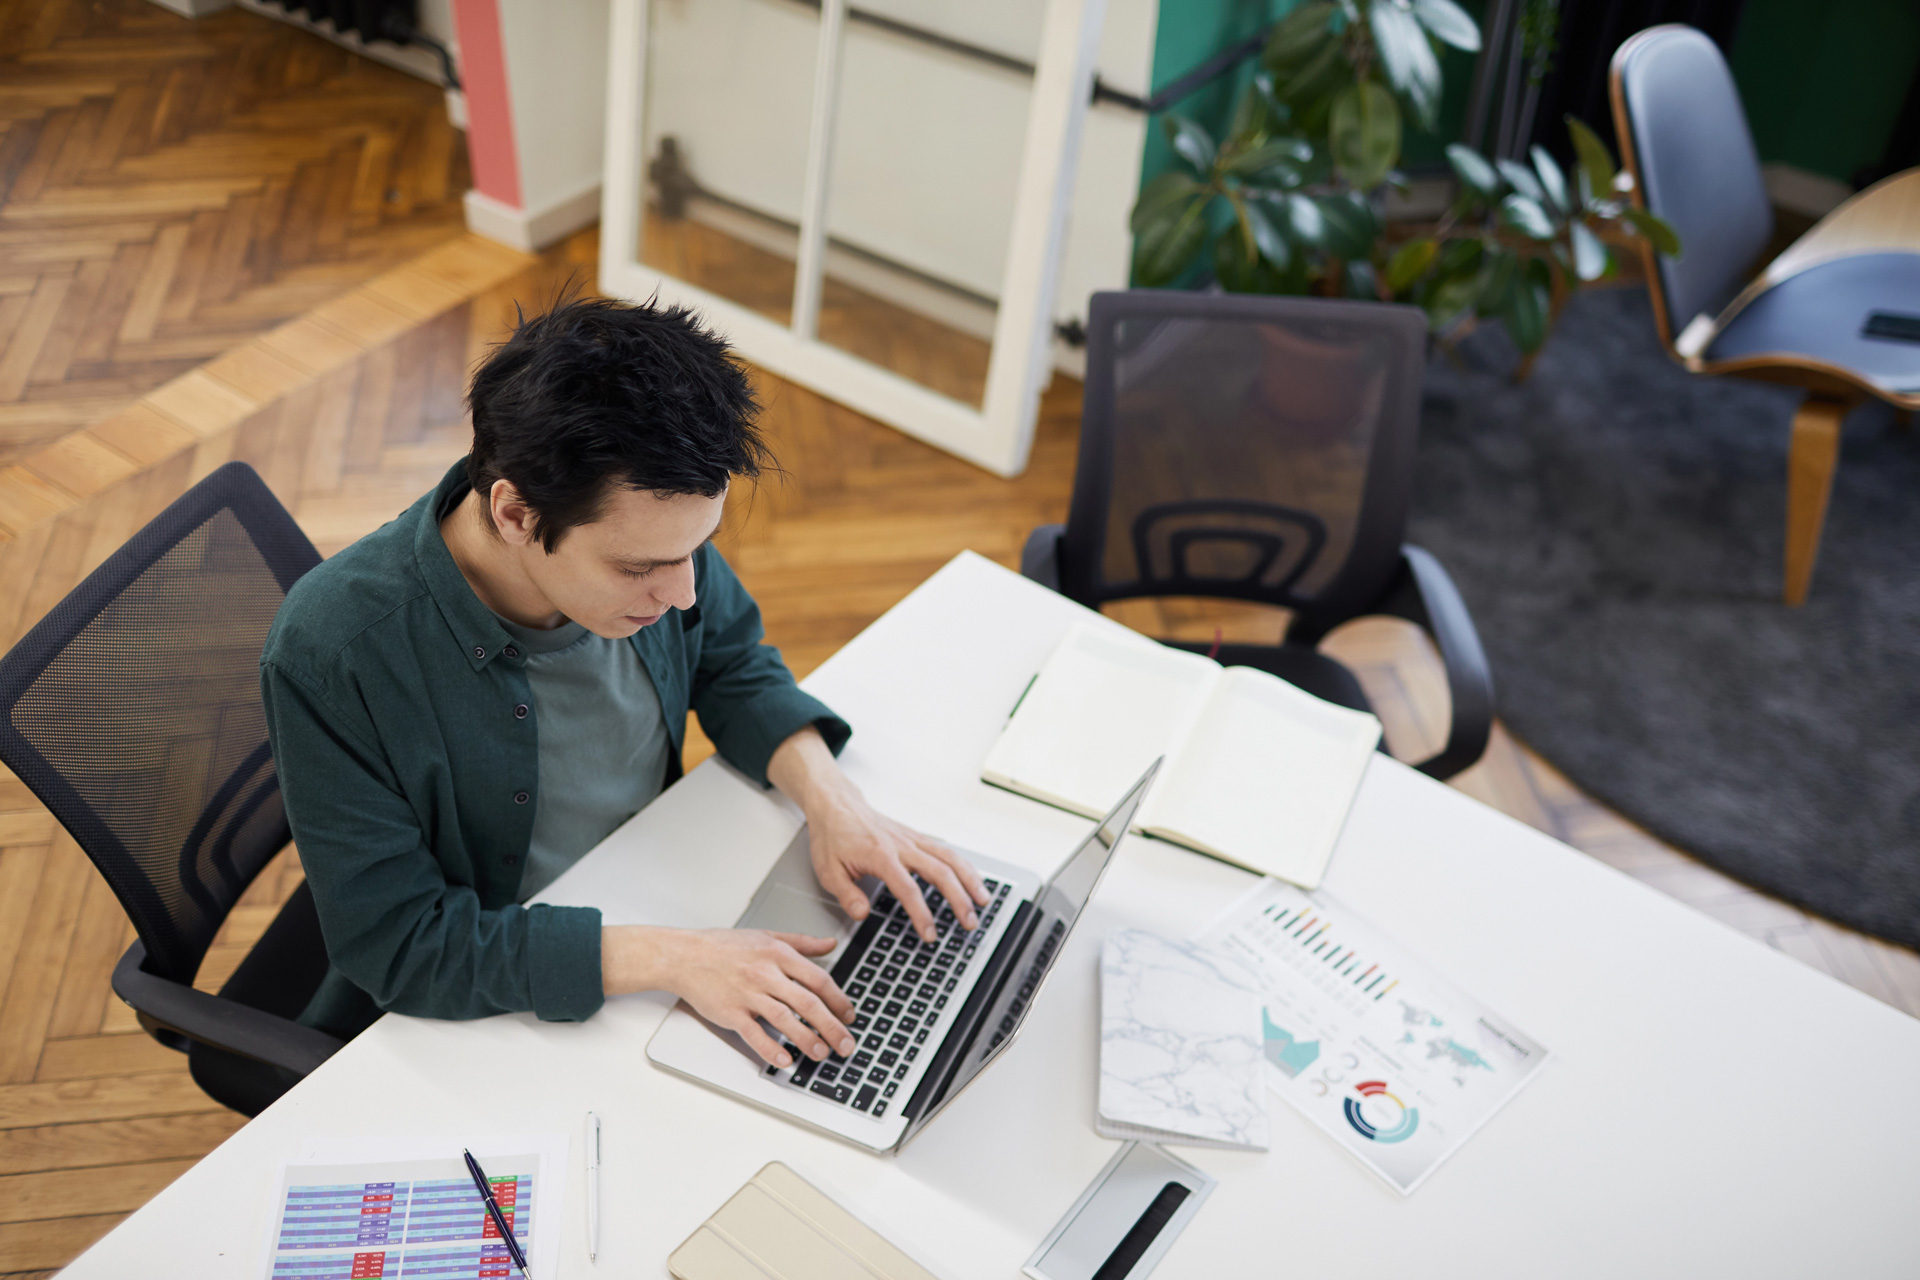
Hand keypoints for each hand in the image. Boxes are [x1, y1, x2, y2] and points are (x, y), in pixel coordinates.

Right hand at [603, 925, 855, 1068]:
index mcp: (778, 954)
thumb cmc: (723, 946)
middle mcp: (766, 974)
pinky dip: (771, 1049)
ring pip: (785, 1020)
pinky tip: (786, 1061)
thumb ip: (801, 942)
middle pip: (808, 1003)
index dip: (839, 1000)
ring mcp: (748, 994)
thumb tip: (830, 944)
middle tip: (846, 1044)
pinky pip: (755, 1034)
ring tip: (823, 1054)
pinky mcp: (731, 1013)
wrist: (684, 955)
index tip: (849, 1015)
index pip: (818, 979)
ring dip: (808, 1040)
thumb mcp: (767, 935)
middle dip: (832, 1027)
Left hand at [766, 726, 990, 943]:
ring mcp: (912, 839)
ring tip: (984, 901)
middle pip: (940, 872)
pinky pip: (946, 850)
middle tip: (969, 922)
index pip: (908, 889)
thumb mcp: (828, 870)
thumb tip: (862, 914)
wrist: (836, 805)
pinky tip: (973, 879)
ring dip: (970, 879)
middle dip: (959, 899)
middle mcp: (902, 845)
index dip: (922, 914)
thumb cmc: (833, 836)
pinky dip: (963, 865)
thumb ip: (847, 895)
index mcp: (881, 855)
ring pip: (950, 857)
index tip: (930, 934)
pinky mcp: (915, 837)